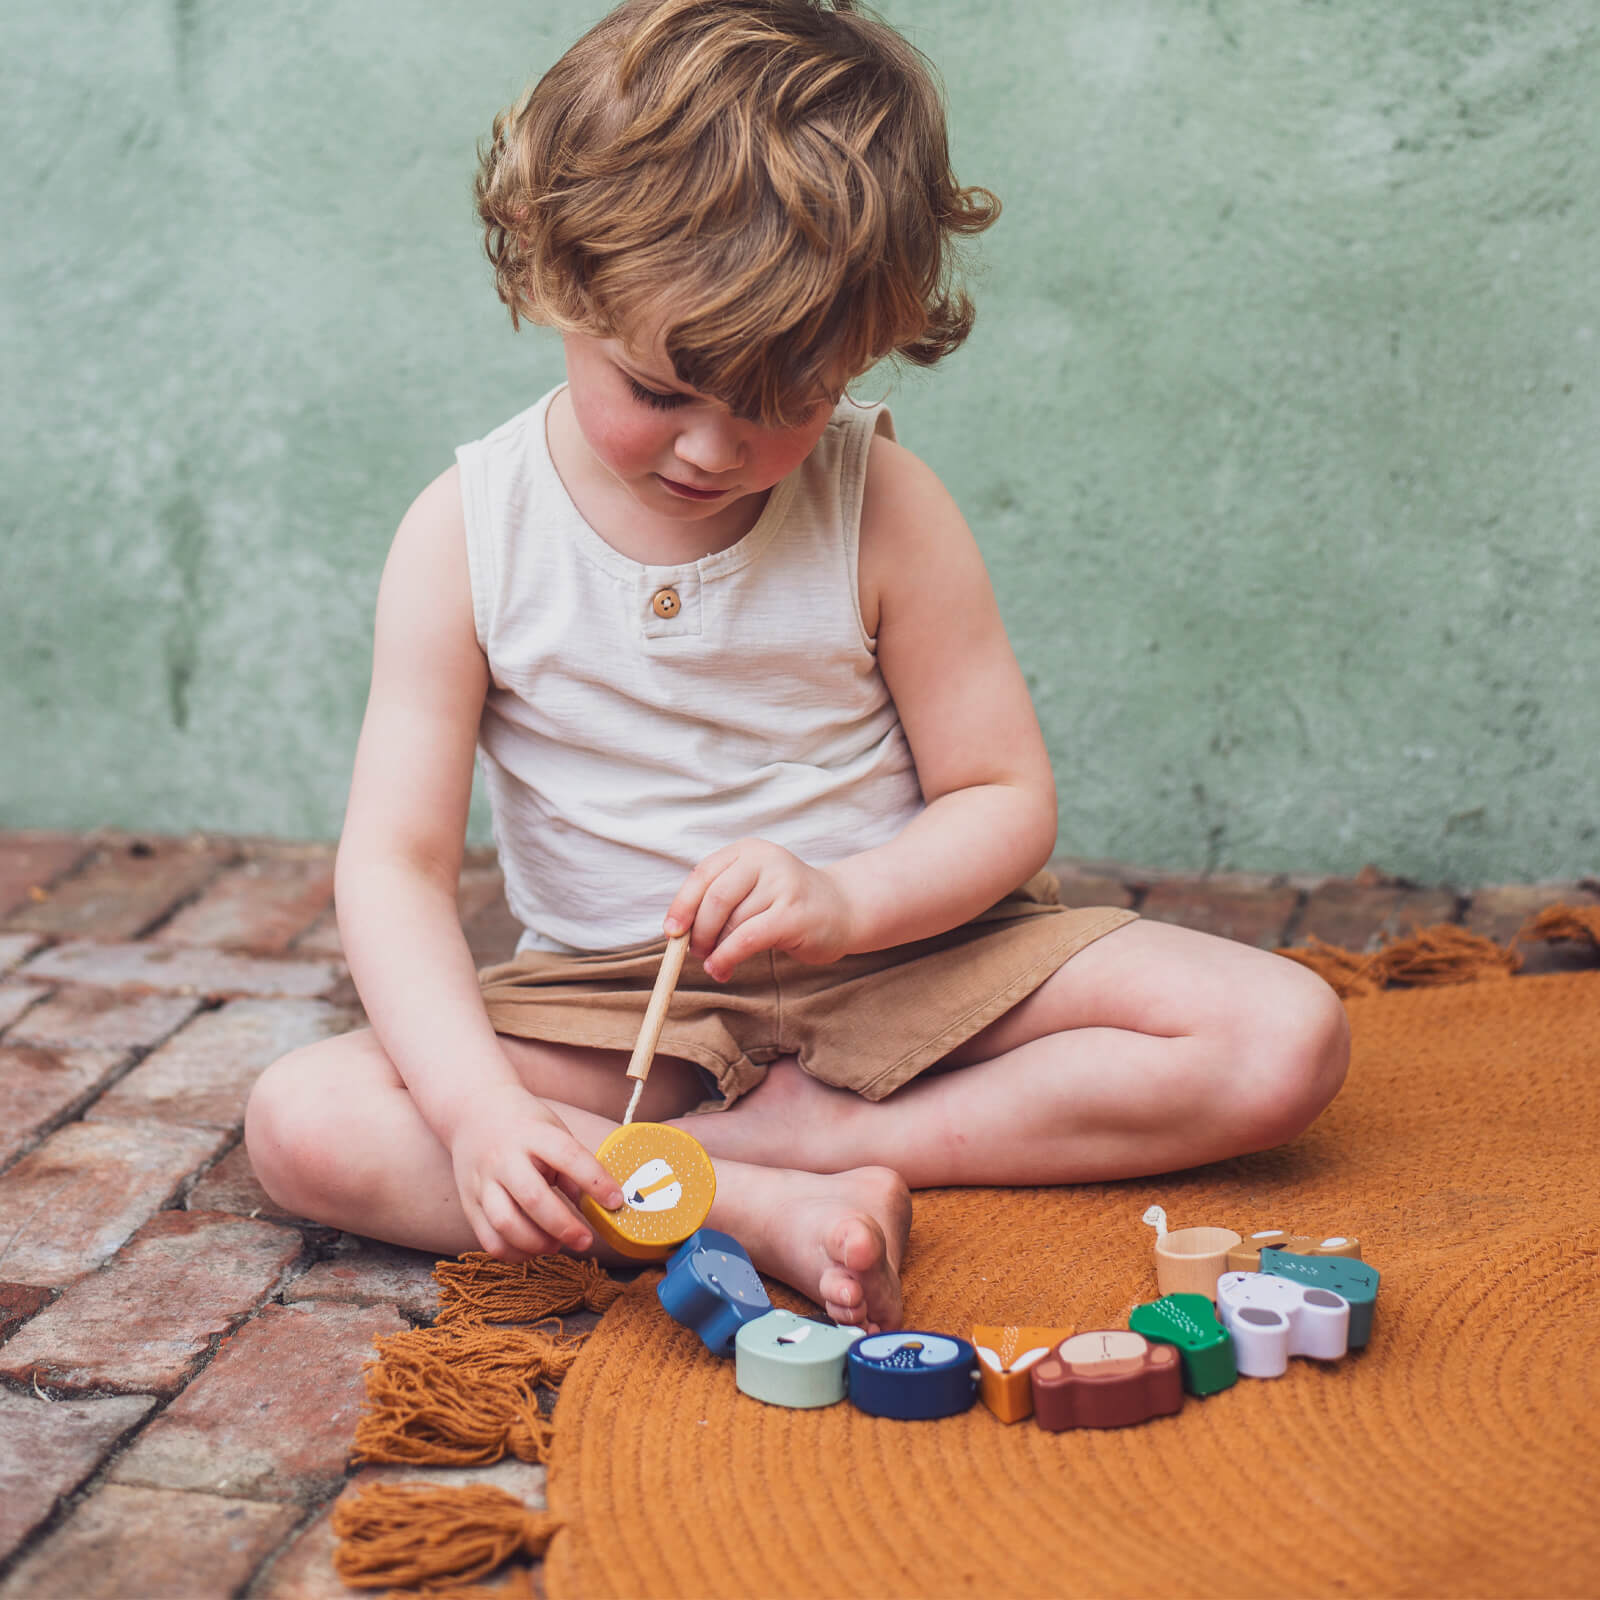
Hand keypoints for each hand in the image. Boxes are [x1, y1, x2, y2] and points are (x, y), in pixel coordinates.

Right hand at [449, 1082, 623, 1259]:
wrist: (473, 1110)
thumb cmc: (524, 1126)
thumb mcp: (554, 1132)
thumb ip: (574, 1167)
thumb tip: (601, 1204)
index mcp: (533, 1135)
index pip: (568, 1156)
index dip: (595, 1181)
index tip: (615, 1202)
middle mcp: (504, 1158)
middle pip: (533, 1198)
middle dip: (563, 1225)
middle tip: (585, 1240)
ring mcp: (482, 1182)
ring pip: (505, 1223)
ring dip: (536, 1244)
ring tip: (557, 1246)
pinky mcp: (469, 1203)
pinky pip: (488, 1239)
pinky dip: (513, 1253)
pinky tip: (532, 1249)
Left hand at [666, 837, 854, 981]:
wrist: (843, 909)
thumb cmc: (788, 904)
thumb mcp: (753, 889)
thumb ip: (720, 899)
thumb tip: (678, 931)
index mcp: (749, 851)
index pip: (703, 874)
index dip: (682, 904)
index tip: (671, 931)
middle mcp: (766, 860)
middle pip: (714, 898)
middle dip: (697, 931)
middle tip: (695, 952)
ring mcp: (783, 885)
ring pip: (731, 921)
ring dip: (714, 949)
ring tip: (714, 963)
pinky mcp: (793, 914)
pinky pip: (746, 938)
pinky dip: (727, 957)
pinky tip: (722, 968)